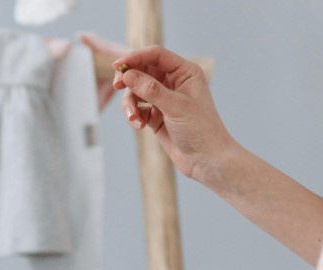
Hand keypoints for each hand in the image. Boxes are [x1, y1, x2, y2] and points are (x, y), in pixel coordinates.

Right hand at [113, 45, 235, 181]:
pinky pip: (137, 108)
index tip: (118, 65)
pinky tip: (139, 126)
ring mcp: (164, 99)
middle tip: (116, 86)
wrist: (206, 159)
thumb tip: (128, 75)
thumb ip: (151, 90)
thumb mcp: (175, 106)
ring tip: (134, 118)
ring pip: (136, 91)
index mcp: (184, 73)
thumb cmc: (200, 129)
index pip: (156, 56)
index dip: (136, 57)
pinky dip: (134, 115)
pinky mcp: (156, 115)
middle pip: (142, 71)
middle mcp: (173, 82)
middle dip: (129, 80)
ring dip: (130, 103)